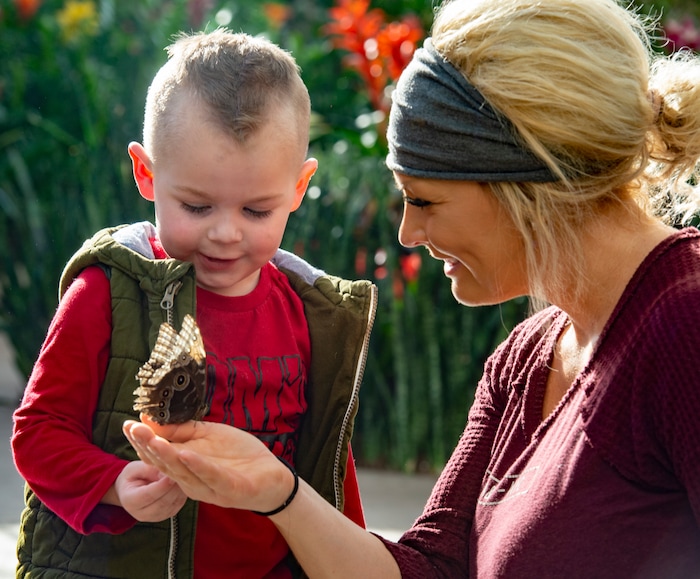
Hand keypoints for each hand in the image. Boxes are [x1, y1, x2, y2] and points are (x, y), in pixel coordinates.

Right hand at [109, 460, 186, 521]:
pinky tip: (184, 481)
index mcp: (130, 501)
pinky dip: (182, 492)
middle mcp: (142, 513)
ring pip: (173, 504)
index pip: (148, 495)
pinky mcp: (167, 514)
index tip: (172, 475)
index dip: (162, 485)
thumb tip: (167, 472)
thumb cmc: (133, 476)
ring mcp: (156, 516)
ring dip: (180, 489)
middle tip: (182, 472)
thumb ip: (149, 469)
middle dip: (174, 487)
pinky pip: (179, 504)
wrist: (132, 488)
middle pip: (163, 502)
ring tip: (184, 474)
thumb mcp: (135, 468)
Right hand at [122, 417, 293, 512]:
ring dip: (168, 455)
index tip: (127, 424)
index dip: (142, 442)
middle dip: (148, 446)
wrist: (273, 475)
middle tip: (134, 429)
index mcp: (186, 467)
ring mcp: (210, 487)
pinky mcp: (230, 489)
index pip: (158, 456)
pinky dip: (199, 466)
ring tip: (154, 440)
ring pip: (184, 471)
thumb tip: (152, 420)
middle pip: (166, 464)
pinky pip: (212, 477)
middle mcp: (192, 480)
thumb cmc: (238, 456)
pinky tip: (187, 454)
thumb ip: (182, 431)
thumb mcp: (208, 436)